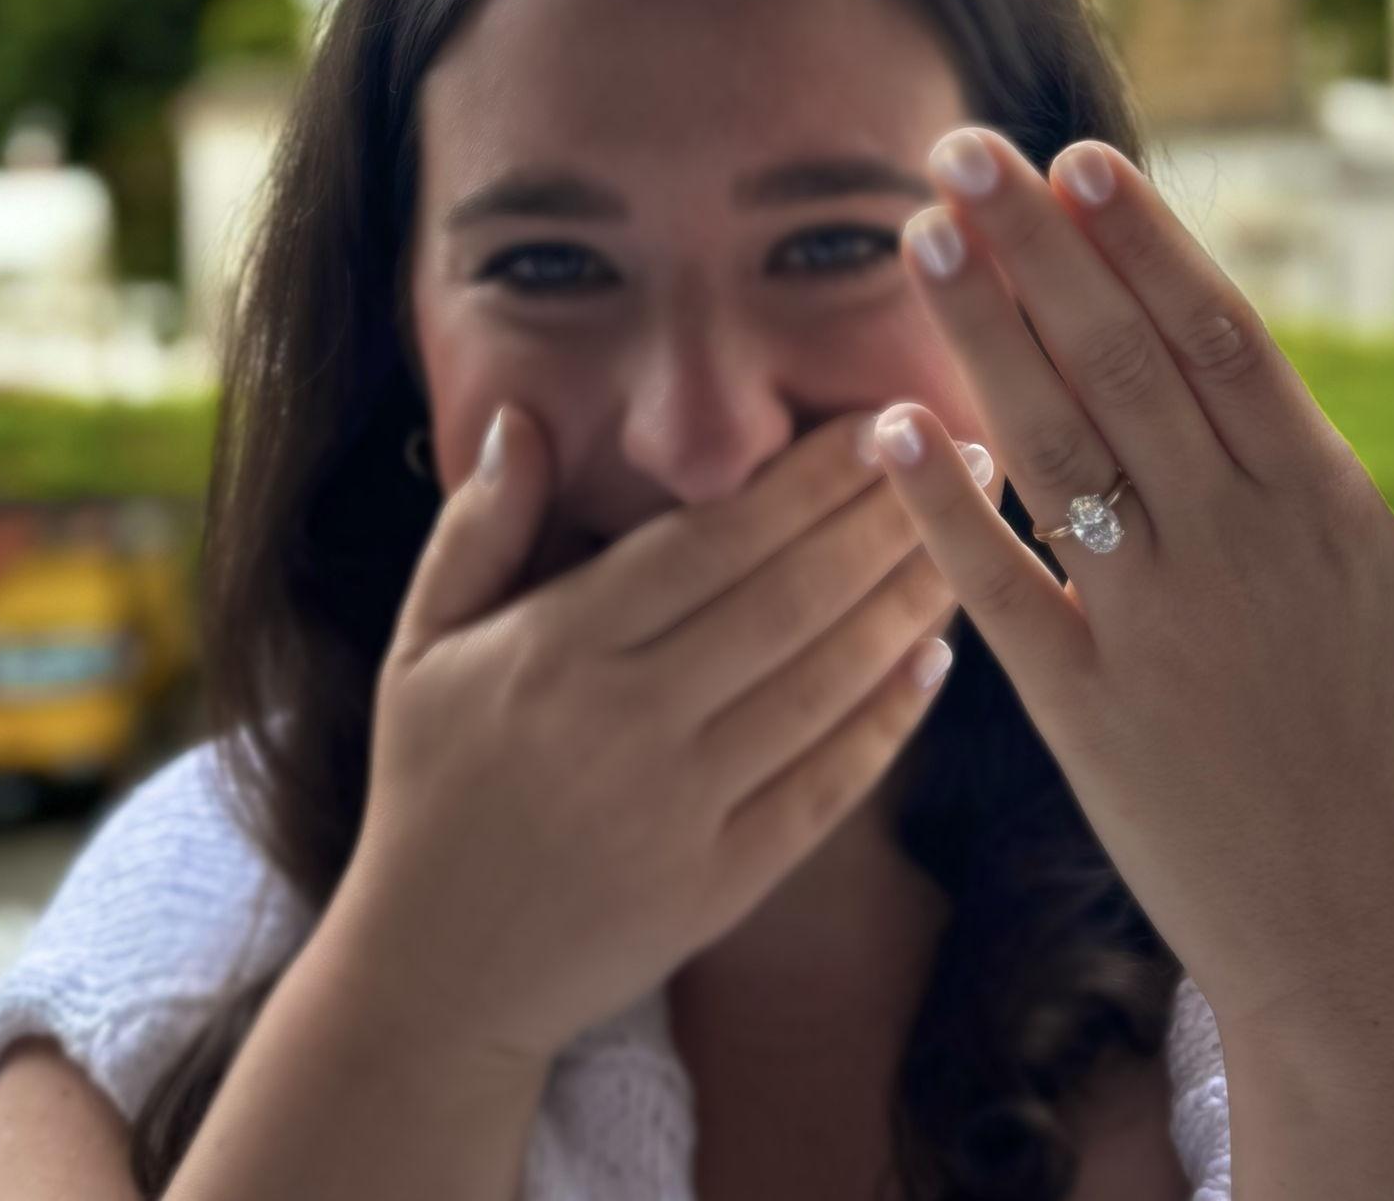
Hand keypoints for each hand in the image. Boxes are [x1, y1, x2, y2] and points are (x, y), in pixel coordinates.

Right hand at [329, 404, 979, 1069]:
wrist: (434, 976)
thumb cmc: (432, 785)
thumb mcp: (424, 643)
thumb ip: (479, 527)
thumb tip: (521, 417)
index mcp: (559, 648)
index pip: (711, 541)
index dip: (807, 480)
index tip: (879, 423)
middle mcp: (627, 721)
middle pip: (788, 599)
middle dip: (886, 519)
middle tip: (966, 455)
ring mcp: (682, 809)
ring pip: (823, 685)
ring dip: (907, 604)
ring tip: (969, 536)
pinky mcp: (722, 886)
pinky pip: (826, 788)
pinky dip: (887, 722)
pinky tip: (936, 660)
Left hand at [868, 126, 1393, 1040]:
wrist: (1367, 951)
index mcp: (1322, 509)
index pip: (1221, 339)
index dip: (1146, 243)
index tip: (1077, 158)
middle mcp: (1229, 549)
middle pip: (1119, 364)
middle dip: (1037, 248)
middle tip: (958, 148)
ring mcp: (1149, 629)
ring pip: (1054, 449)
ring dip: (981, 336)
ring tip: (921, 235)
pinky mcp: (1081, 713)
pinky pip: (1000, 594)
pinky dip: (943, 513)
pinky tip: (889, 429)